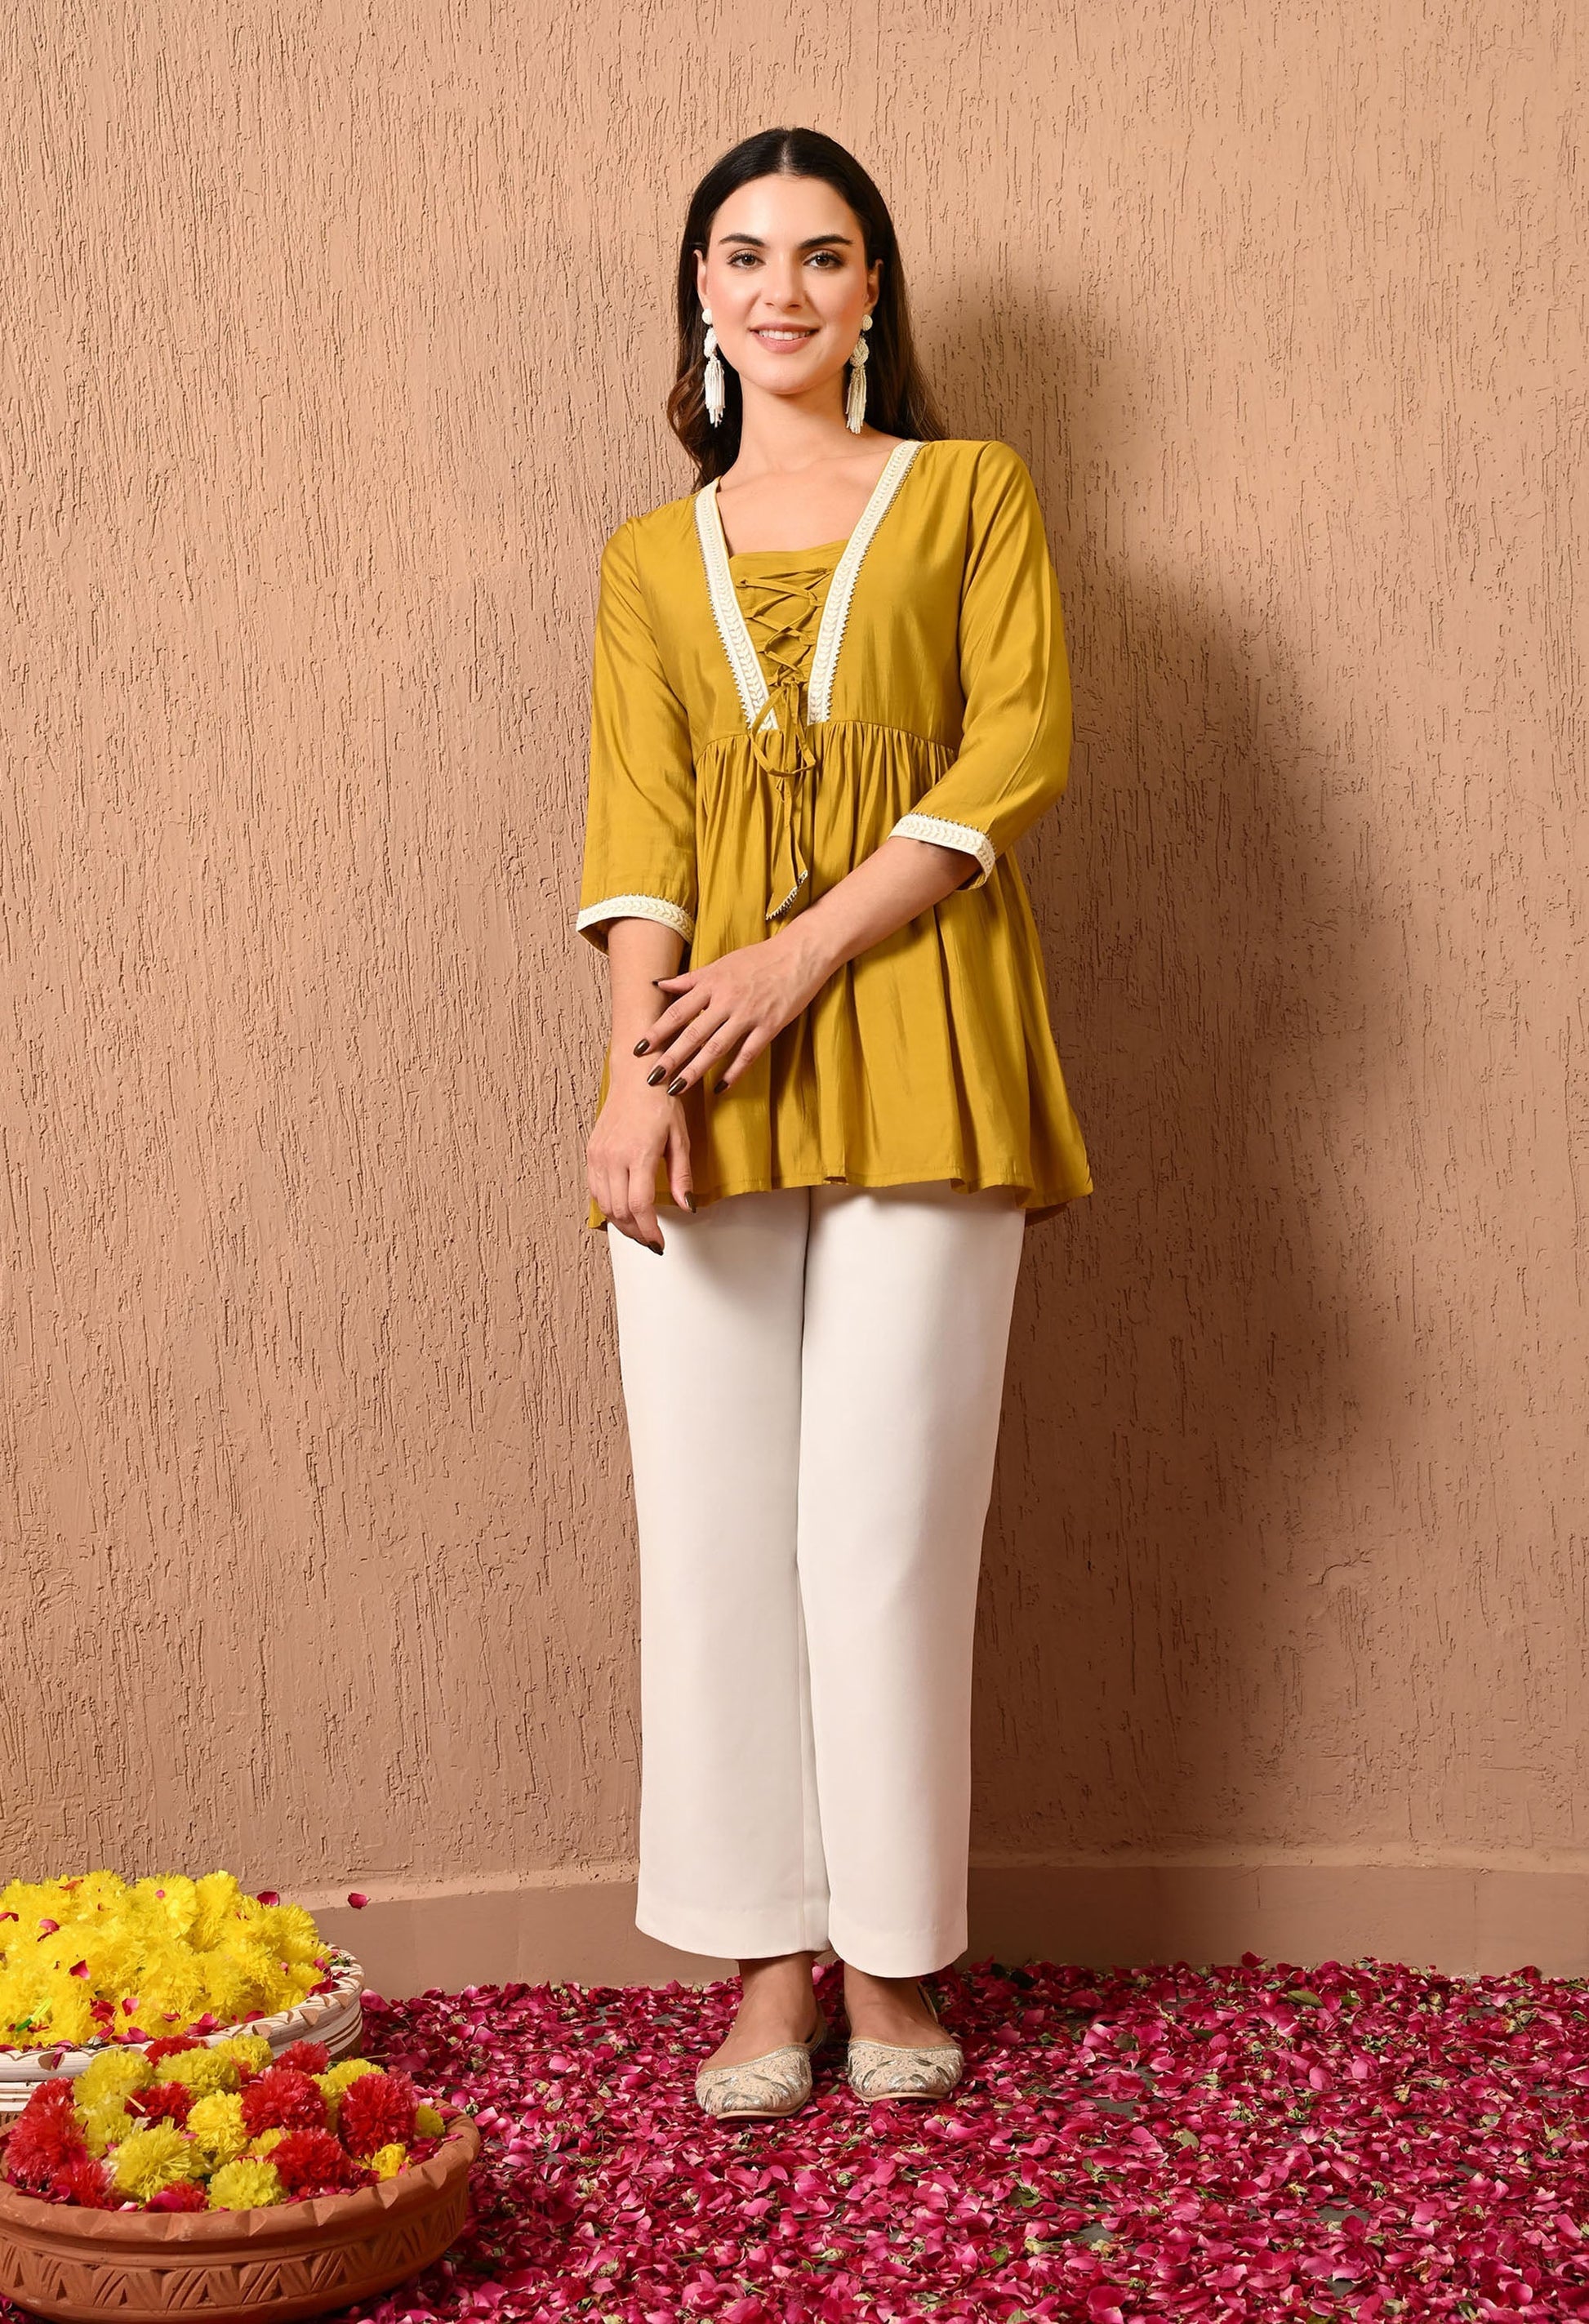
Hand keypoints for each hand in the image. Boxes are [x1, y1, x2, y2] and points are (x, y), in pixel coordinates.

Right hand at [586, 1061, 693, 1251]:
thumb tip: (688, 1205)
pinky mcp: (591, 1152)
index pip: (640, 1205)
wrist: (636, 1076)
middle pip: (620, 1210)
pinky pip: (595, 1190)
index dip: (649, 1230)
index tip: (659, 1243)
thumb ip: (682, 1175)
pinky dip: (608, 1206)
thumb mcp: (680, 1138)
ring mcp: (599, 1155)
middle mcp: (613, 1156)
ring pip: (604, 1204)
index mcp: (638, 1153)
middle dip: (637, 1232)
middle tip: (651, 1240)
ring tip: (638, 1230)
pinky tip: (621, 1211)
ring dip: (621, 1223)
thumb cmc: (661, 1102)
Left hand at [635, 927, 828, 1098]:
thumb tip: (659, 984)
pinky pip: (748, 1054)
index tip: (639, 1048)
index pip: (678, 1011)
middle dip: (670, 1057)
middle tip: (650, 1077)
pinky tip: (720, 1087)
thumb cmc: (759, 958)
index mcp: (713, 983)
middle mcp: (727, 1000)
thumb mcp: (721, 964)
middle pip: (693, 1033)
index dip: (658, 1031)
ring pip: (716, 1047)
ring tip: (676, 1088)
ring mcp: (749, 1015)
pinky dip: (734, 1072)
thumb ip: (690, 979)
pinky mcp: (770, 1026)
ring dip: (695, 1069)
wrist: (799, 954)